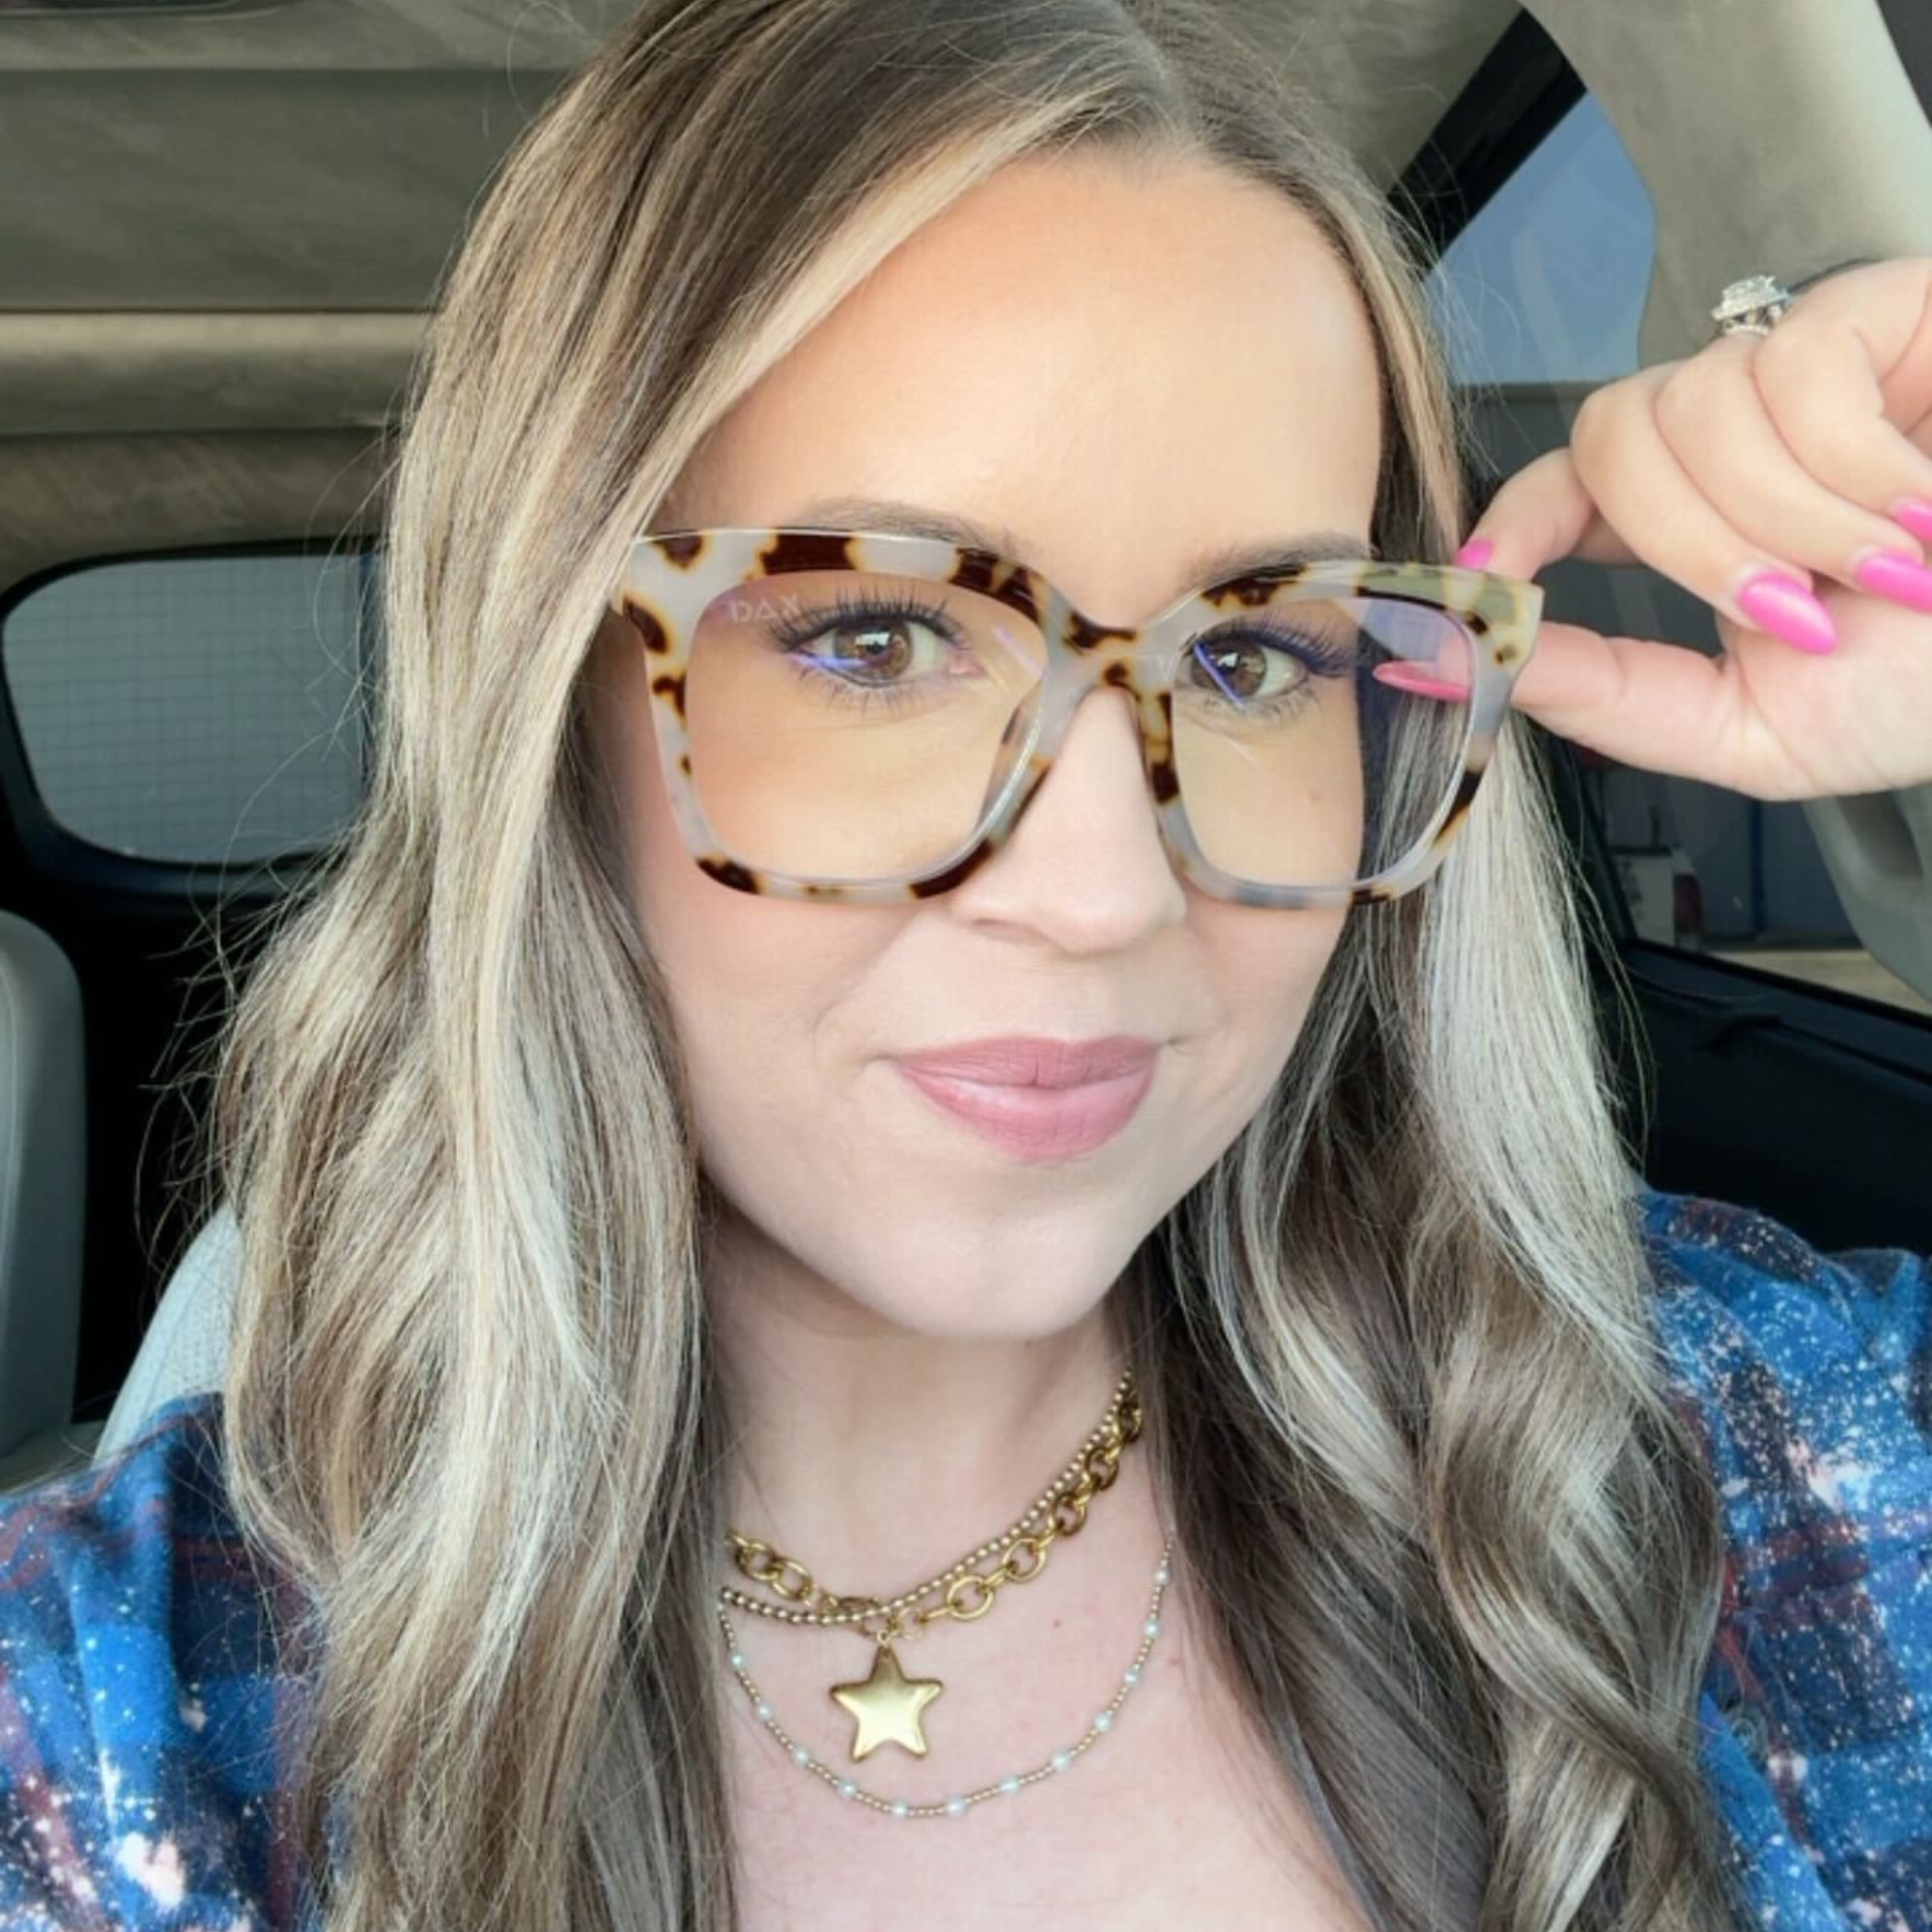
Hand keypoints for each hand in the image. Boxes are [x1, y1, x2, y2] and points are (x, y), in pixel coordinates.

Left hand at [1463, 256, 1931, 799]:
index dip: (1511, 524)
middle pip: (1611, 440)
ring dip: (1787, 519)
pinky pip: (1792, 370)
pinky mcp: (1869, 310)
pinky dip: (1853, 465)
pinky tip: (1922, 504)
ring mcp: (1792, 367)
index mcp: (1687, 527)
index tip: (1484, 583)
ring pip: (1696, 405)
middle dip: (1689, 545)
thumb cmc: (1929, 681)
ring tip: (1891, 570)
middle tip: (1794, 616)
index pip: (1557, 487)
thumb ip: (1613, 699)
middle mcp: (1724, 437)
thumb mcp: (1755, 729)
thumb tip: (1473, 665)